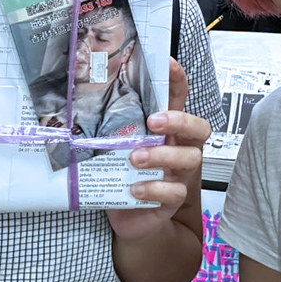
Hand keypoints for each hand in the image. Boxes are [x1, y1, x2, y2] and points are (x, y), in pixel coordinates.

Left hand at [108, 58, 210, 240]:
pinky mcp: (172, 199)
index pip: (180, 99)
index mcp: (167, 130)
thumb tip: (83, 98)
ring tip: (135, 158)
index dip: (178, 81)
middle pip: (198, 128)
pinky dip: (154, 188)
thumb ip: (115, 126)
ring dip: (161, 156)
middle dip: (179, 121)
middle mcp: (179, 148)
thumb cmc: (124, 175)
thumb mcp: (120, 145)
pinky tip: (136, 188)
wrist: (130, 217)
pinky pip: (173, 192)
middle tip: (154, 121)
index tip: (169, 64)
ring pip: (188, 159)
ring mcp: (179, 174)